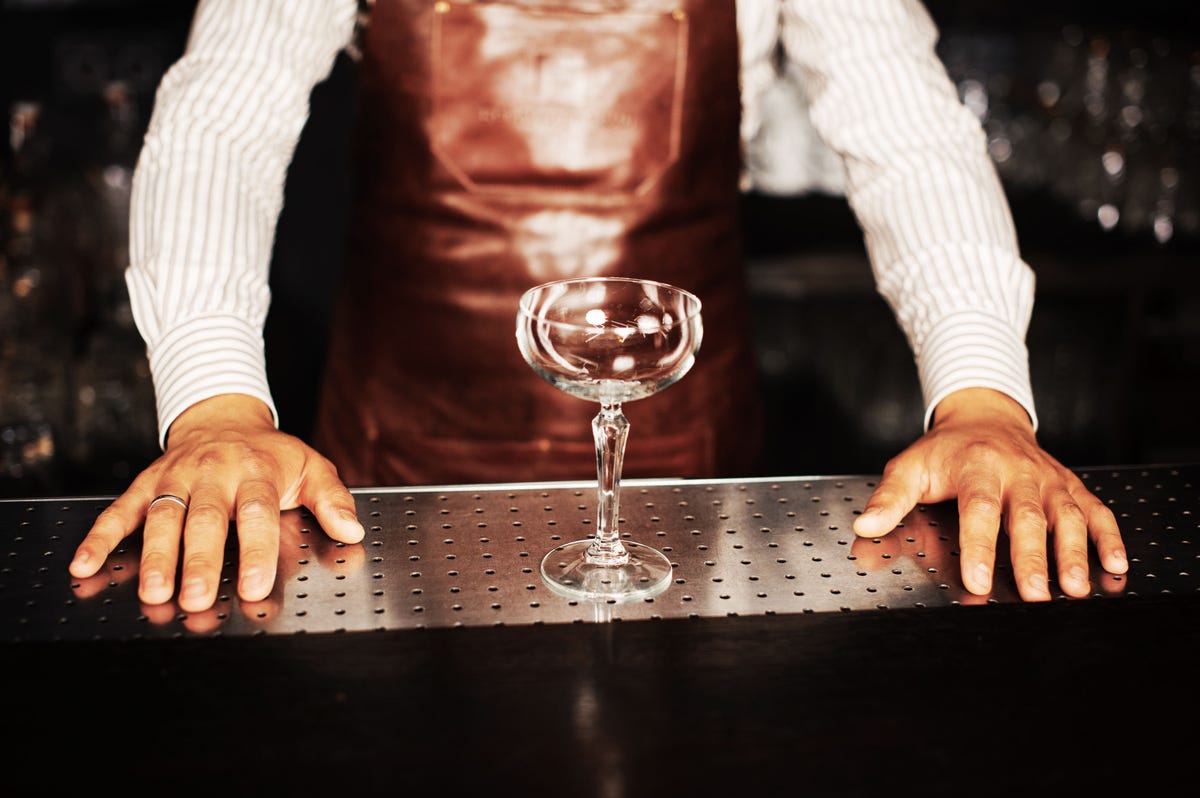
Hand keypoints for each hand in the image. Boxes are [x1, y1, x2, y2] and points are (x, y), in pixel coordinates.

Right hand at [68, 394, 364, 612]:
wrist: (224, 418)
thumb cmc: (271, 454)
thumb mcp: (311, 466)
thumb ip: (332, 498)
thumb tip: (352, 530)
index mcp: (256, 471)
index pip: (256, 512)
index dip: (255, 549)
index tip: (257, 586)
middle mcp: (213, 473)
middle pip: (205, 519)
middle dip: (200, 561)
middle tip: (197, 598)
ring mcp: (176, 478)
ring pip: (163, 517)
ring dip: (156, 556)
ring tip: (154, 593)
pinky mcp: (146, 483)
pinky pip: (119, 509)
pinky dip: (100, 536)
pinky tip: (85, 565)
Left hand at [852, 388, 1127, 600]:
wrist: (986, 417)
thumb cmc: (947, 451)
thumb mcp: (910, 466)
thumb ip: (890, 498)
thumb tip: (865, 526)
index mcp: (976, 467)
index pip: (979, 509)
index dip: (979, 545)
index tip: (977, 580)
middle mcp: (1018, 473)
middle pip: (1027, 518)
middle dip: (1032, 558)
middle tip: (1034, 595)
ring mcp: (1049, 480)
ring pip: (1067, 516)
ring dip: (1074, 553)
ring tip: (1075, 588)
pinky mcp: (1071, 487)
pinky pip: (1096, 511)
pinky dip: (1109, 537)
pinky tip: (1115, 565)